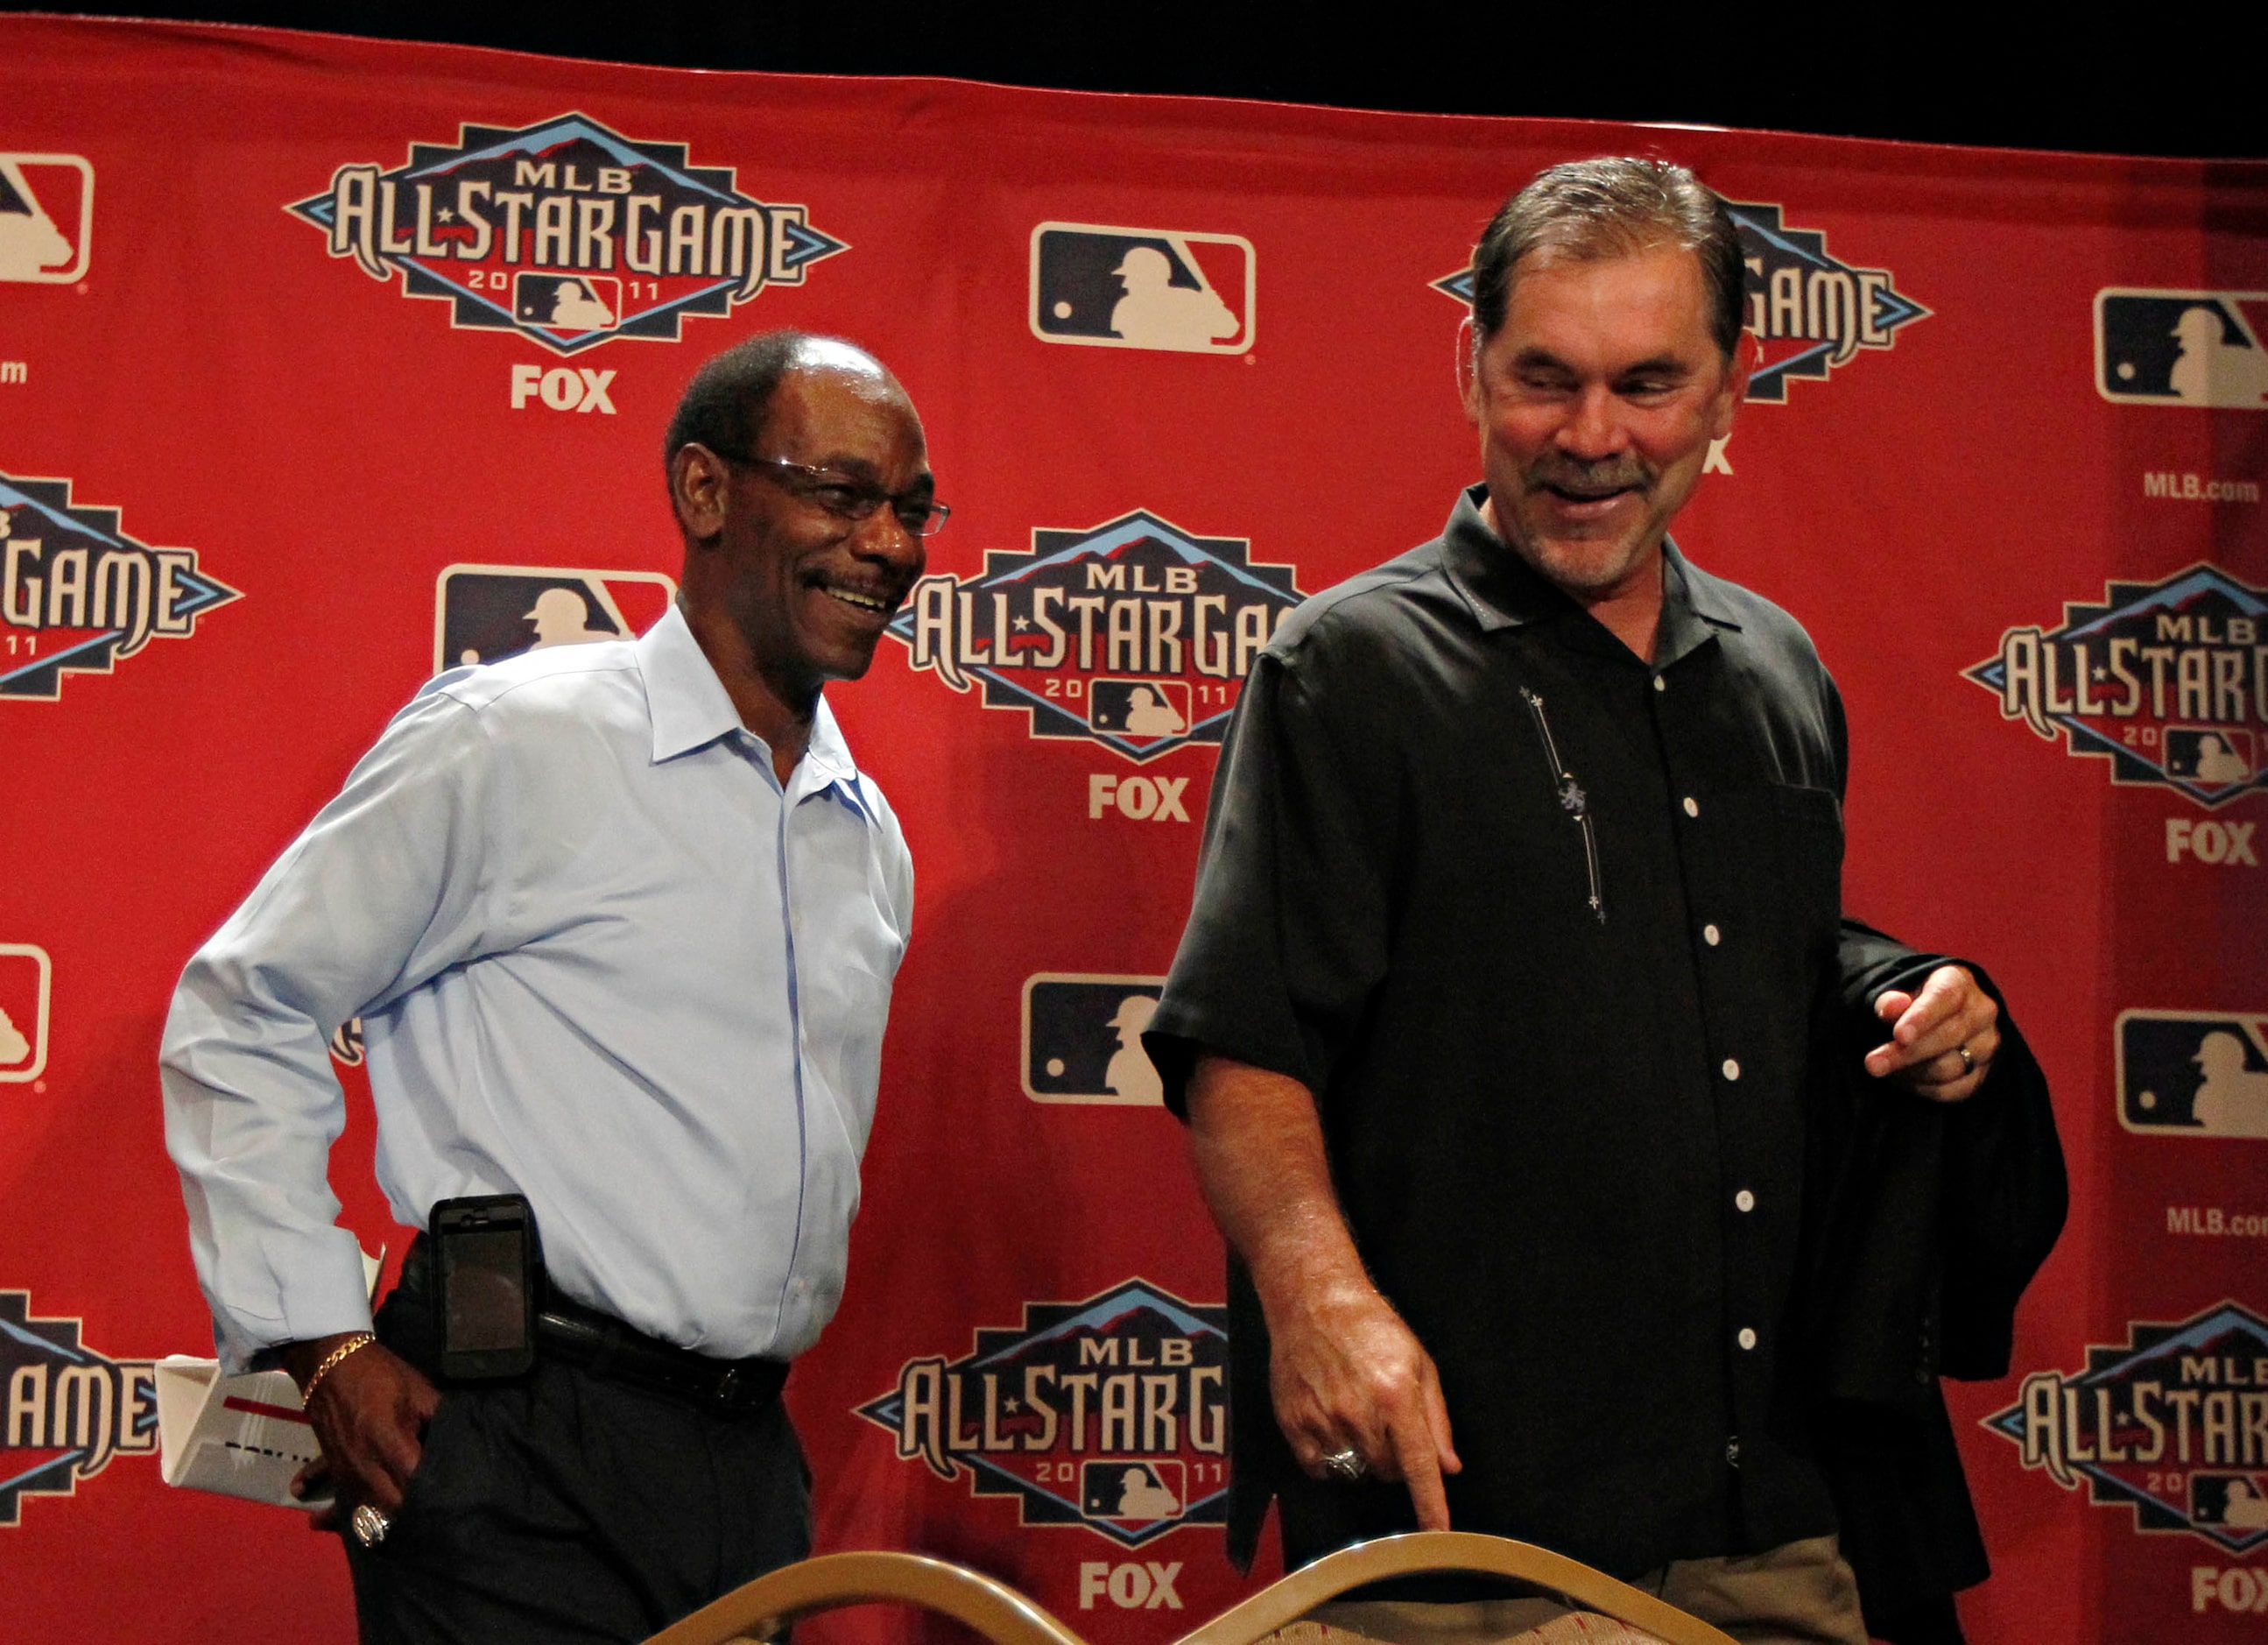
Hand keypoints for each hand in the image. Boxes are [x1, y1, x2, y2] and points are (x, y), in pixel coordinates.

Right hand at [281, 1335, 439, 1531]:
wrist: (328, 1363)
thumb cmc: (380, 1374)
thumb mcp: (418, 1390)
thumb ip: (438, 1419)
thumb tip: (460, 1441)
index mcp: (388, 1439)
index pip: (415, 1481)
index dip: (434, 1494)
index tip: (455, 1500)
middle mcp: (364, 1462)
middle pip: (392, 1505)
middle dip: (414, 1514)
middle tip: (438, 1518)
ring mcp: (344, 1469)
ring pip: (366, 1510)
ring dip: (385, 1520)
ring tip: (409, 1531)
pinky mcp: (333, 1468)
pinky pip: (342, 1499)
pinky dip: (346, 1512)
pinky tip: (338, 1525)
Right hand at [1265, 1278, 1461, 1529]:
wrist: (1312, 1301)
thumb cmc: (1372, 1326)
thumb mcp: (1419, 1362)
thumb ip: (1436, 1419)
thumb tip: (1448, 1467)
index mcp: (1395, 1396)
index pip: (1418, 1466)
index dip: (1431, 1504)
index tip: (1439, 1533)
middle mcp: (1358, 1413)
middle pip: (1387, 1471)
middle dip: (1394, 1457)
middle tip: (1385, 1420)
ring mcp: (1322, 1420)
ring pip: (1355, 1470)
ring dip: (1362, 1456)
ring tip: (1355, 1414)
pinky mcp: (1293, 1423)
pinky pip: (1319, 1467)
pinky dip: (1329, 1457)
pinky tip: (1330, 1423)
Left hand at [1863, 964, 1998, 1102]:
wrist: (1934, 1019)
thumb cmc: (1910, 1002)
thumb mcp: (1896, 993)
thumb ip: (1891, 1000)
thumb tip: (1891, 1006)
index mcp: (1959, 982)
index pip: (1945, 998)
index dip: (1922, 1017)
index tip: (1899, 1035)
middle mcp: (1981, 1012)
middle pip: (1947, 1037)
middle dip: (1905, 1053)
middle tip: (1872, 1064)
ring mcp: (1987, 1044)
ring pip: (1949, 1067)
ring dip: (1910, 1072)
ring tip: (1883, 1067)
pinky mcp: (1983, 1073)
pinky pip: (1953, 1090)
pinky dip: (1922, 1088)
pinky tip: (1902, 1079)